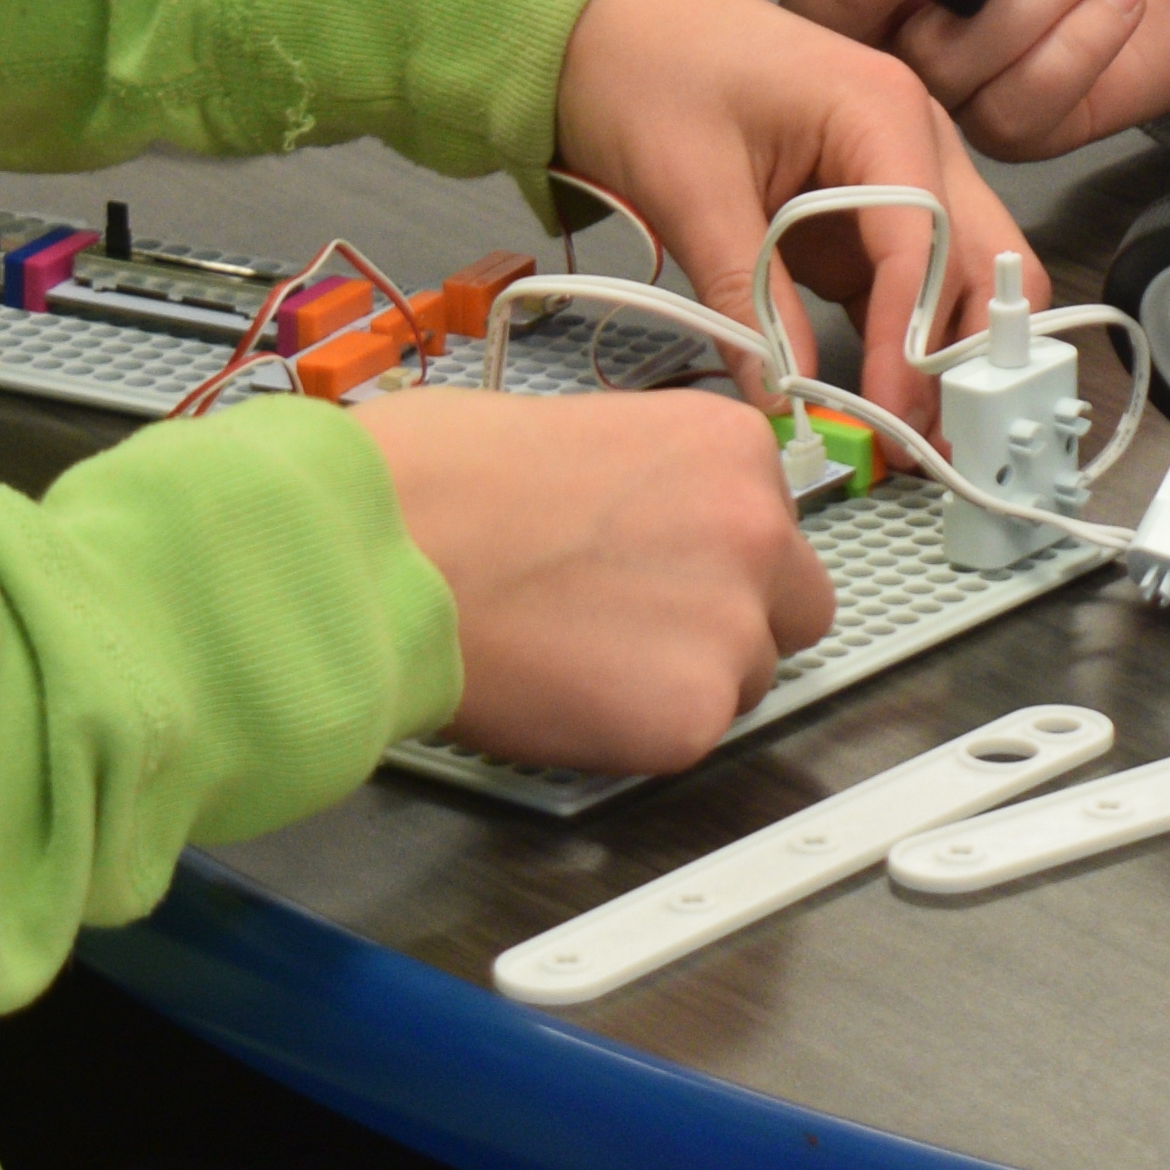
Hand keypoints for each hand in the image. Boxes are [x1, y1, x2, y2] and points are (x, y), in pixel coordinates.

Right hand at [342, 384, 833, 778]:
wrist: (379, 549)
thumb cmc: (436, 480)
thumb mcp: (579, 430)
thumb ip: (648, 483)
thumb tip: (647, 522)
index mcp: (730, 446)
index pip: (774, 526)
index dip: (714, 558)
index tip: (663, 573)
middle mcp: (756, 528)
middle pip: (789, 608)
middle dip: (729, 623)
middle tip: (634, 629)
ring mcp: (731, 624)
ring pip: (745, 681)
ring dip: (681, 681)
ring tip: (577, 658)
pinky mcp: (690, 713)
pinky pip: (686, 739)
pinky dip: (634, 733)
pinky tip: (564, 693)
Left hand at [548, 0, 1029, 425]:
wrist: (607, 19)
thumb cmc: (647, 67)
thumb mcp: (691, 186)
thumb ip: (744, 293)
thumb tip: (782, 397)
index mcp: (884, 110)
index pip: (927, 243)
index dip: (913, 341)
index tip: (889, 417)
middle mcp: (914, 140)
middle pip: (983, 260)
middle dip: (968, 353)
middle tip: (930, 440)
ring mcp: (897, 176)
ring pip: (959, 279)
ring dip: (942, 356)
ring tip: (908, 436)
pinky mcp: (864, 212)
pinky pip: (905, 286)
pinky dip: (900, 343)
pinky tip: (878, 400)